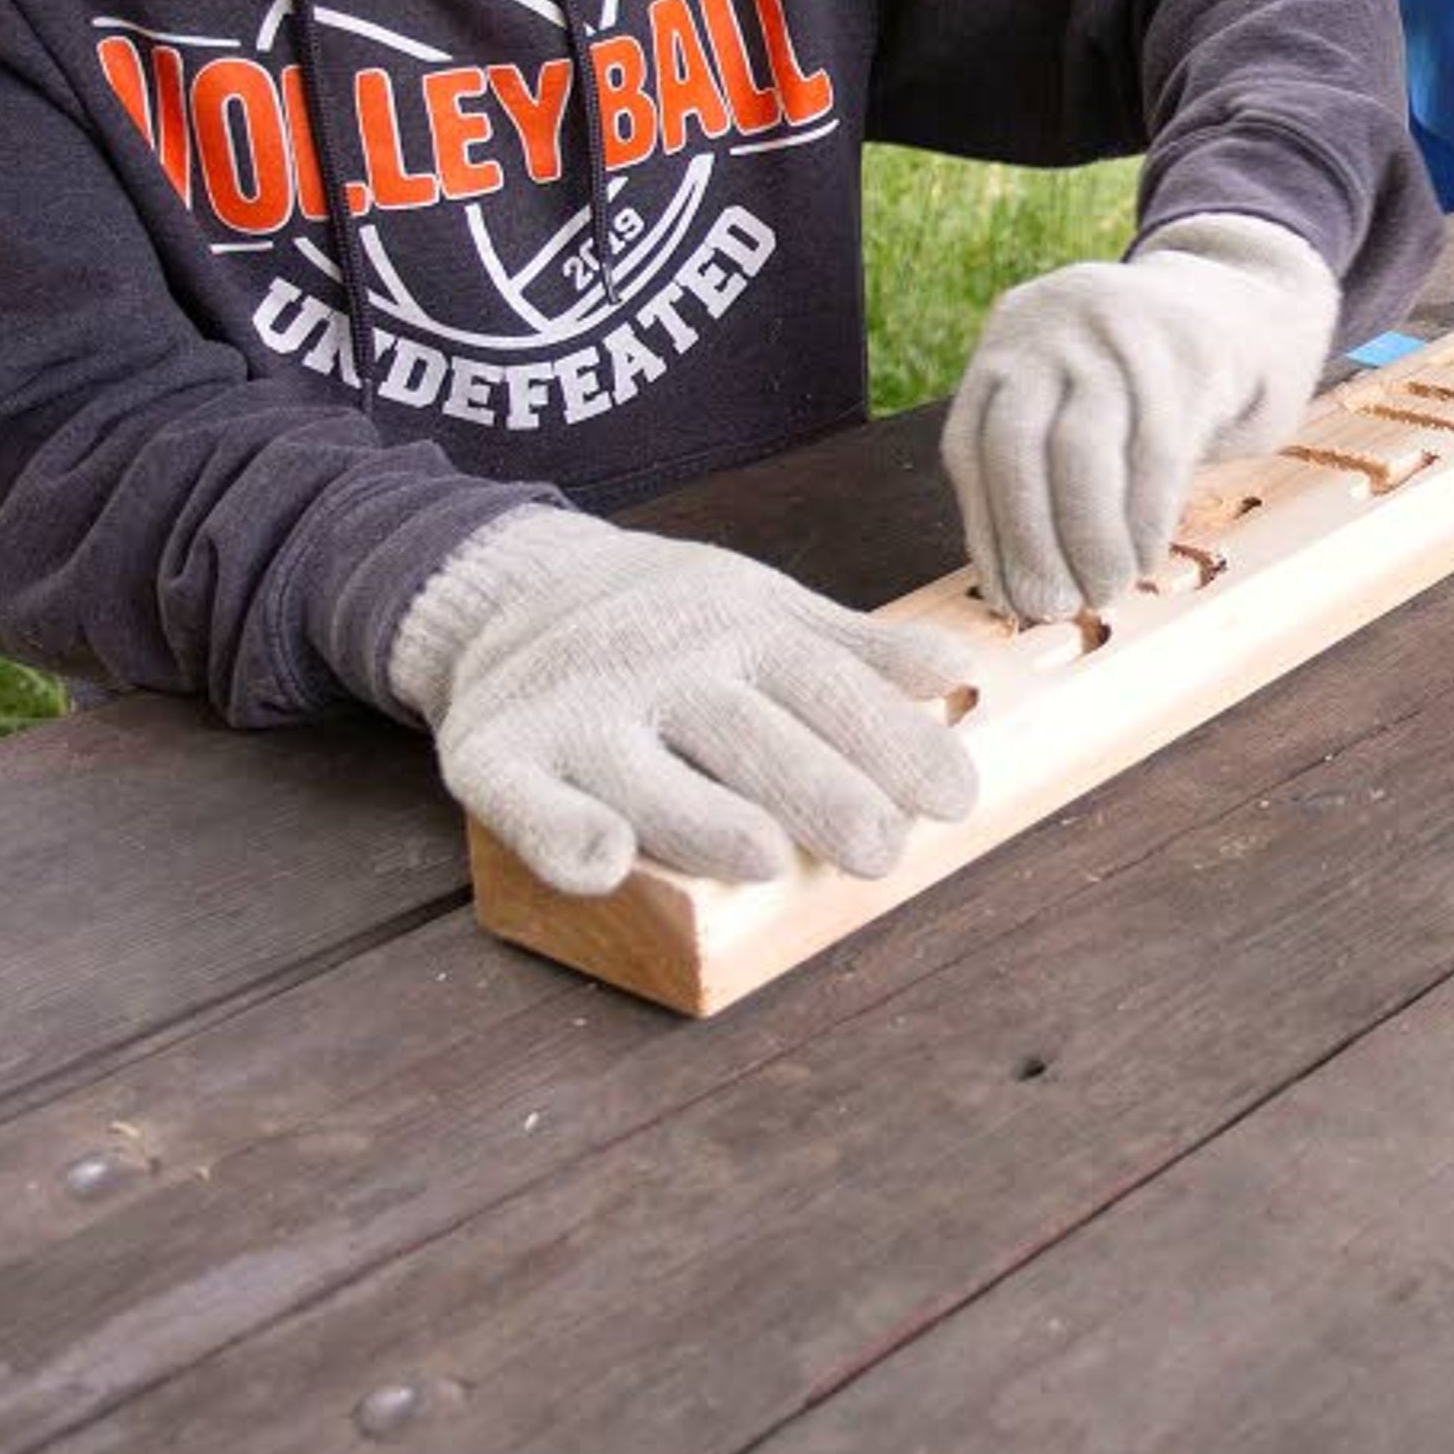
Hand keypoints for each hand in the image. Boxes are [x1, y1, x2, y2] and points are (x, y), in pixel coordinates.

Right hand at [390, 506, 979, 895]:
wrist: (517, 588)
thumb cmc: (676, 624)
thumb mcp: (769, 614)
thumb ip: (857, 653)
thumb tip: (956, 670)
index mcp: (742, 629)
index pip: (827, 686)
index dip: (891, 739)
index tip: (954, 797)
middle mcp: (663, 666)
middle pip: (748, 733)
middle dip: (817, 789)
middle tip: (881, 848)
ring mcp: (579, 713)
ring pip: (648, 776)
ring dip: (705, 819)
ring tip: (767, 860)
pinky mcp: (497, 757)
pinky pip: (524, 804)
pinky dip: (560, 833)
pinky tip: (605, 865)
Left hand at [945, 212, 1338, 621]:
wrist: (1240, 310)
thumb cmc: (1141, 387)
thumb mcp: (1072, 397)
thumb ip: (1036, 469)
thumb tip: (1018, 590)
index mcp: (1009, 339)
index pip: (972, 446)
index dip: (988, 534)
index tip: (1009, 603)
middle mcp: (1054, 324)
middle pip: (1020, 443)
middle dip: (1031, 540)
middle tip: (1053, 609)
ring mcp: (1119, 327)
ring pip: (1084, 449)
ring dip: (1090, 539)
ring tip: (1104, 593)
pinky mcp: (1187, 347)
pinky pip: (1156, 450)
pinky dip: (1144, 518)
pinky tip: (1146, 557)